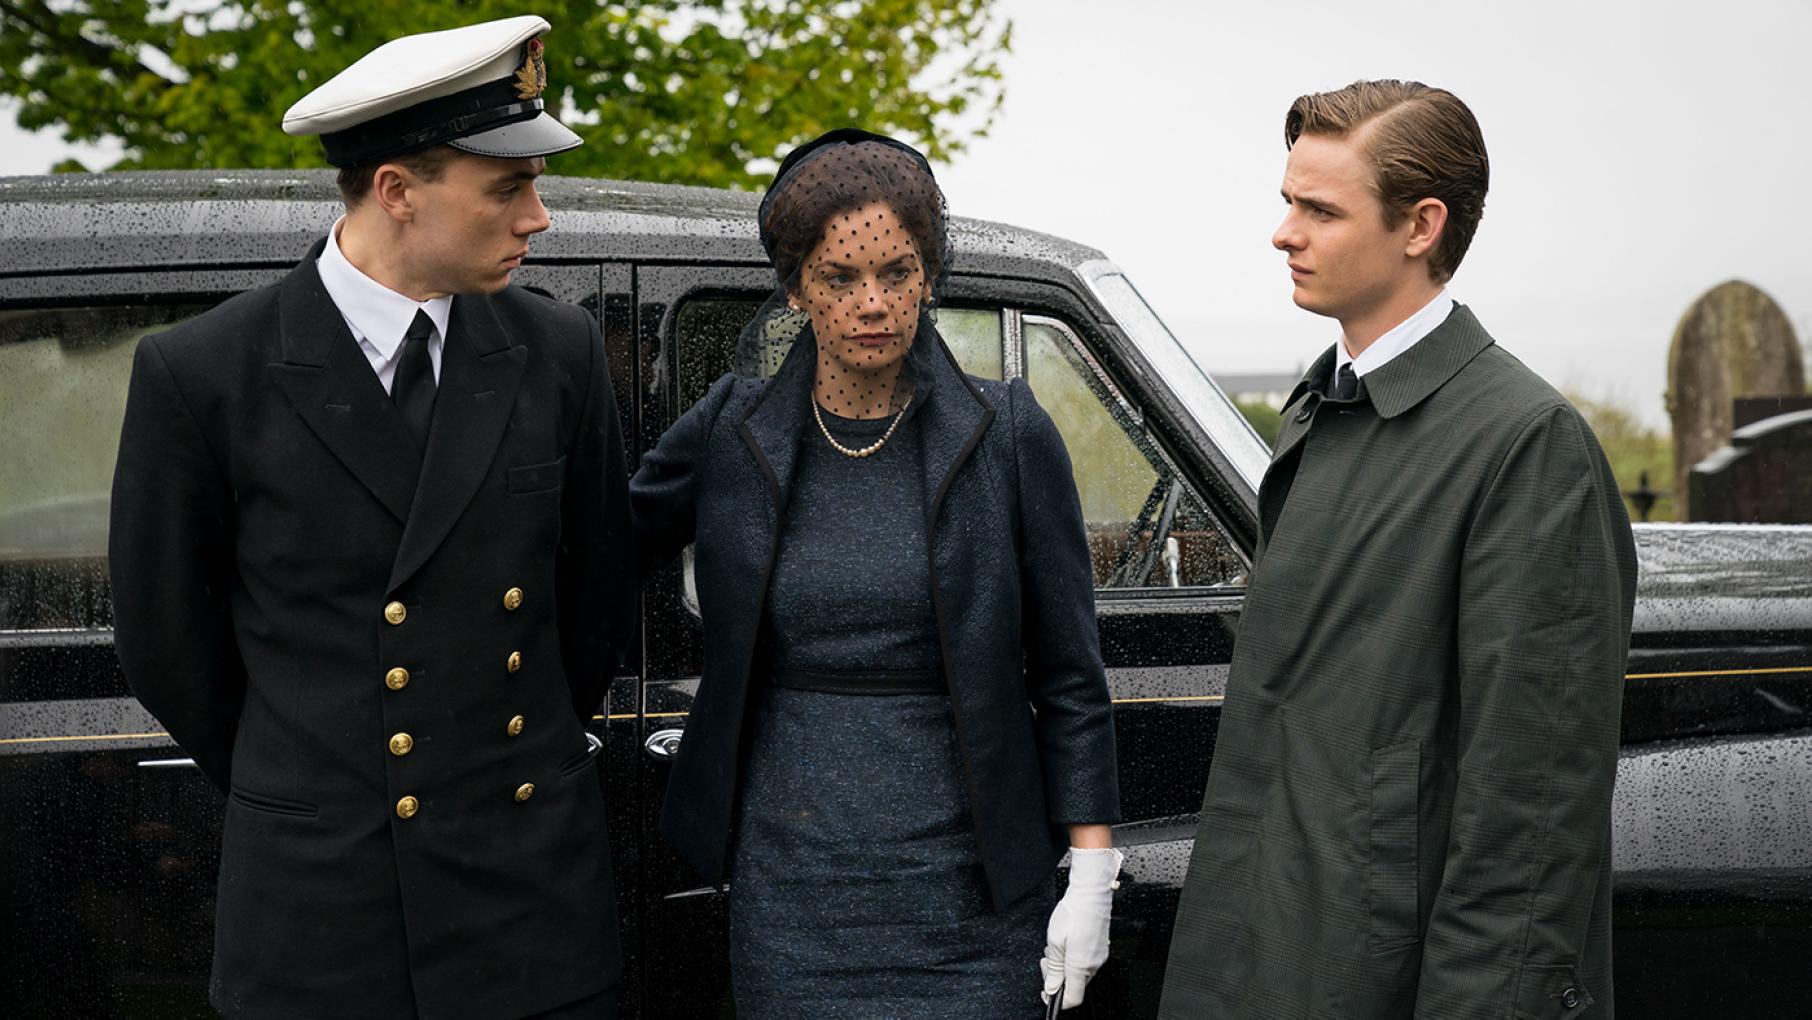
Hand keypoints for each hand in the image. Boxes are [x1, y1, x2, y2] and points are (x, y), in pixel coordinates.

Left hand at [1040, 846, 1122, 1010]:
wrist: (1091, 893)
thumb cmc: (1073, 912)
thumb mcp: (1055, 942)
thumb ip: (1054, 969)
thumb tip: (1052, 987)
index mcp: (1081, 966)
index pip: (1072, 999)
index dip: (1057, 999)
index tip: (1047, 991)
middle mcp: (1094, 964)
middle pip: (1074, 985)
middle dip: (1057, 976)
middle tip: (1046, 960)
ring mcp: (1099, 957)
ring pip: (1078, 972)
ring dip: (1063, 965)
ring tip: (1055, 946)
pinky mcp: (1101, 948)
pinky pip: (1085, 962)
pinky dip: (1072, 958)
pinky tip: (1066, 943)